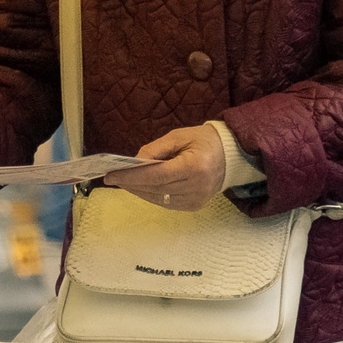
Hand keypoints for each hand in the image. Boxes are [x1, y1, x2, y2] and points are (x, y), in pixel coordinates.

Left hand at [106, 124, 226, 211]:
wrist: (231, 155)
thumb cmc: (204, 141)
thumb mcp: (178, 136)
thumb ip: (155, 149)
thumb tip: (134, 162)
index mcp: (195, 166)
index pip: (155, 176)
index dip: (131, 177)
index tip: (111, 175)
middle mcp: (197, 186)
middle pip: (154, 189)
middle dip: (130, 183)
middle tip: (112, 178)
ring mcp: (197, 199)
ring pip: (158, 199)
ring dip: (138, 191)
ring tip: (123, 182)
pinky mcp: (195, 205)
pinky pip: (166, 203)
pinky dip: (151, 195)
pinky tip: (140, 187)